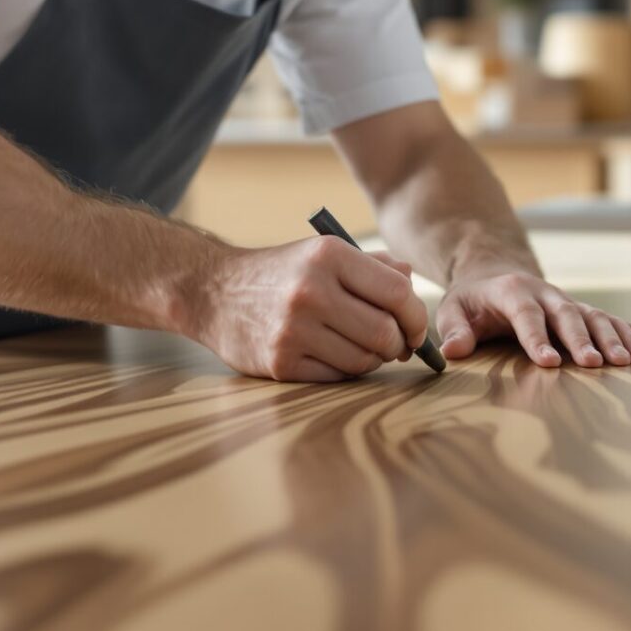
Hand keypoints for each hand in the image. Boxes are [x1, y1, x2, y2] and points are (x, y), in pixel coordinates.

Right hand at [191, 238, 430, 382]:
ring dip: (371, 359)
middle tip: (395, 345)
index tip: (415, 327)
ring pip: (364, 360)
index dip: (417, 316)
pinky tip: (332, 354)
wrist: (214, 292)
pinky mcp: (280, 362)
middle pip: (385, 333)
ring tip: (360, 346)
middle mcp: (311, 290)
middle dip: (399, 344)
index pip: (397, 293)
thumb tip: (412, 282)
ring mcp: (293, 329)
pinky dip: (344, 370)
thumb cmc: (280, 272)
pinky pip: (337, 376)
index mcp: (328, 255)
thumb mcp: (322, 253)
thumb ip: (372, 265)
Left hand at [435, 269, 630, 369]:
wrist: (495, 273)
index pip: (526, 315)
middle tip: (594, 364)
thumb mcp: (453, 309)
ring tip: (628, 360)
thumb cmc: (472, 300)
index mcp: (512, 292)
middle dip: (581, 339)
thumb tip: (453, 351)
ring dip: (612, 337)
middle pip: (566, 314)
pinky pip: (610, 319)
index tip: (548, 362)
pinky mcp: (581, 310)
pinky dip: (629, 332)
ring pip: (594, 316)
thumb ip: (453, 329)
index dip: (537, 338)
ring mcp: (567, 301)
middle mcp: (545, 293)